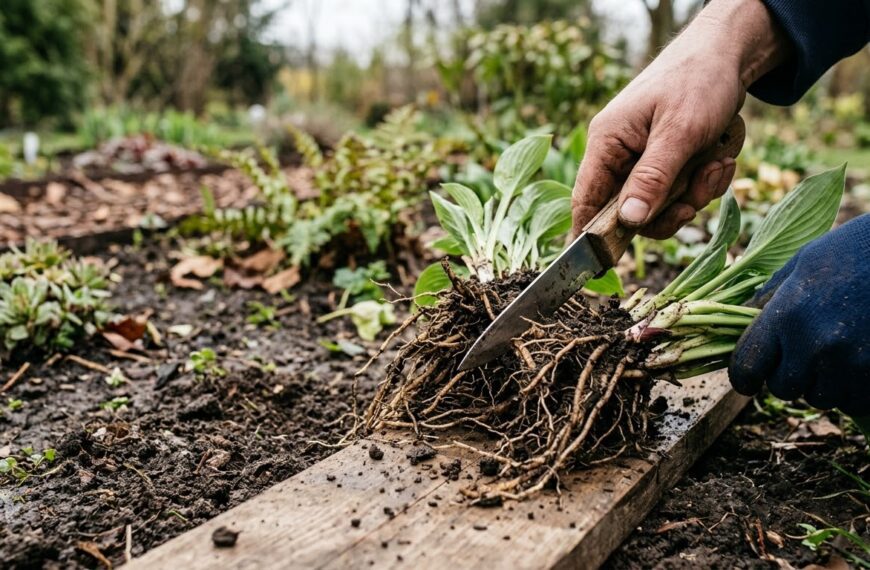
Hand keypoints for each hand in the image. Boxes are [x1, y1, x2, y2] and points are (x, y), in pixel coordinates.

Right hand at [572, 0, 789, 238]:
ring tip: (717, 163)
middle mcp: (620, 154)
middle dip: (669, 208)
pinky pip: (681, 191)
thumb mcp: (679, 133)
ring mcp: (644, 159)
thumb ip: (652, 178)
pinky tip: (720, 157)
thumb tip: (629, 221)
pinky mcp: (668, 161)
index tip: (604, 265)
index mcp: (607, 143)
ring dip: (694, 193)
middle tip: (694, 197)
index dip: (592, 235)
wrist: (731, 54)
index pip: (586, 201)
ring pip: (661, 204)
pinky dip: (705, 181)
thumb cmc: (698, 81)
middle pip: (630, 211)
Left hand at [729, 215, 869, 415]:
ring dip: (822, 383)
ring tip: (835, 351)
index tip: (749, 378)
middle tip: (802, 353)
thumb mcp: (803, 264)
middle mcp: (816, 345)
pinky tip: (858, 360)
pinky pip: (855, 402)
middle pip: (783, 388)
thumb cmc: (856, 250)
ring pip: (821, 398)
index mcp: (788, 315)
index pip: (747, 366)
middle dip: (787, 375)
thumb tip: (736, 323)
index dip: (744, 376)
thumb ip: (769, 298)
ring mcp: (852, 364)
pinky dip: (852, 389)